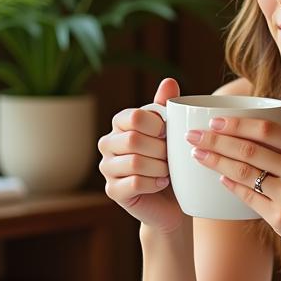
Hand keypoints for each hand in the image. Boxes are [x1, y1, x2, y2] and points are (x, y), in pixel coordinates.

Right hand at [97, 78, 187, 234]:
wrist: (173, 198)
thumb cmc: (173, 161)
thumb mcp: (173, 132)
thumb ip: (168, 107)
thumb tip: (169, 82)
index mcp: (120, 123)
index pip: (135, 116)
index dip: (158, 126)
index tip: (170, 135)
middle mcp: (107, 143)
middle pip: (134, 139)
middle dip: (161, 150)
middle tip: (172, 158)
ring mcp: (107, 167)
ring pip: (135, 162)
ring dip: (160, 168)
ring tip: (169, 171)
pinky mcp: (113, 190)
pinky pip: (134, 183)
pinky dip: (154, 183)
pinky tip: (162, 183)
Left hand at [185, 114, 280, 264]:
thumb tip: (248, 133)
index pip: (266, 129)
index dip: (236, 123)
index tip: (213, 121)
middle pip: (248, 150)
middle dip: (215, 140)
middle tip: (192, 136)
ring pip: (243, 173)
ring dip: (215, 162)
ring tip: (197, 156)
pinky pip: (248, 198)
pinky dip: (231, 186)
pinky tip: (219, 179)